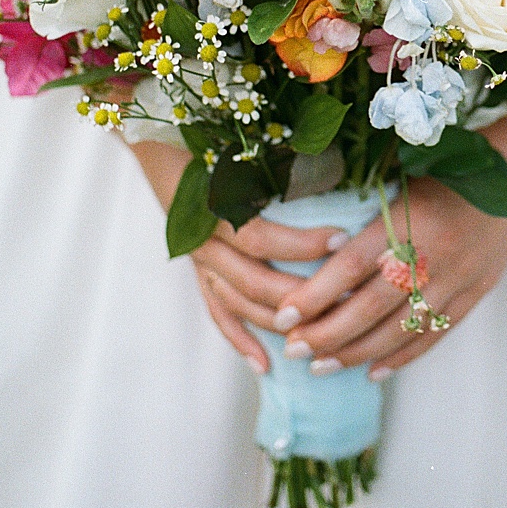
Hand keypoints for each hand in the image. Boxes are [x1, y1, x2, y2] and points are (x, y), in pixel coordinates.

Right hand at [128, 140, 347, 373]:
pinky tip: (264, 365)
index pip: (260, 237)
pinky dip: (240, 340)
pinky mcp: (199, 272)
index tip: (343, 240)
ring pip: (240, 303)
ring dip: (279, 321)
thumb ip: (281, 163)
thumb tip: (338, 164)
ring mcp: (201, 261)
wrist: (160, 145)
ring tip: (320, 333)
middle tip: (346, 300)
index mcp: (213, 208)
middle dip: (301, 295)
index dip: (302, 244)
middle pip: (254, 281)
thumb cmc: (211, 142)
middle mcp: (204, 241)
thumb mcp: (244, 149)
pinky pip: (219, 313)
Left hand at [271, 29, 506, 378]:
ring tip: (321, 366)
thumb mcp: (405, 175)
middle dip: (328, 334)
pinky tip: (373, 371)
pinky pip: (437, 331)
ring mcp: (461, 275)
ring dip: (358, 352)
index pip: (352, 267)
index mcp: (411, 216)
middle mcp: (436, 252)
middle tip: (294, 350)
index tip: (284, 316)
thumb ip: (366, 213)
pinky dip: (404, 355)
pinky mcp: (479, 288)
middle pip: (373, 306)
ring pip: (402, 328)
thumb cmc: (453, 161)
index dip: (316, 296)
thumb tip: (308, 250)